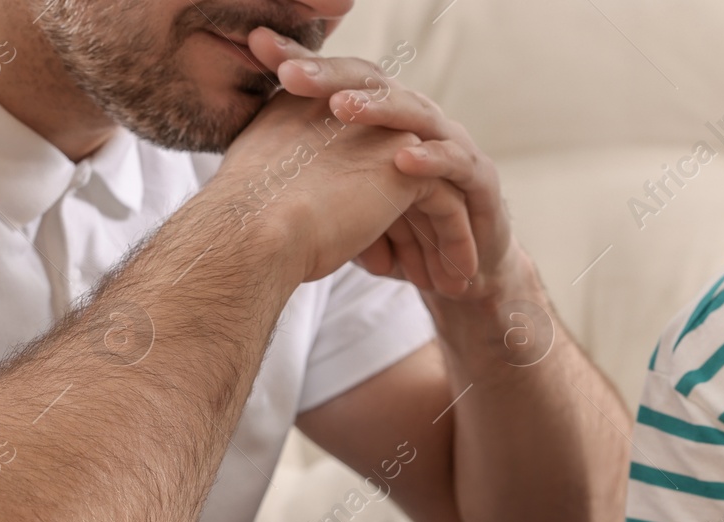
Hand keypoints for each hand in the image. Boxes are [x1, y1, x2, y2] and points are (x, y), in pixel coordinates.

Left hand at [247, 28, 517, 300]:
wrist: (463, 271)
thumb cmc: (402, 233)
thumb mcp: (348, 204)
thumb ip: (315, 181)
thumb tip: (243, 164)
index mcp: (381, 119)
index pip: (337, 81)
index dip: (301, 63)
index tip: (257, 48)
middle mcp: (415, 120)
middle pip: (373, 83)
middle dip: (332, 77)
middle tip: (291, 73)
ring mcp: (451, 144)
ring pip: (414, 112)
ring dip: (378, 109)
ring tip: (341, 108)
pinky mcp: (480, 180)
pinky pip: (454, 163)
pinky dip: (431, 160)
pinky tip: (403, 160)